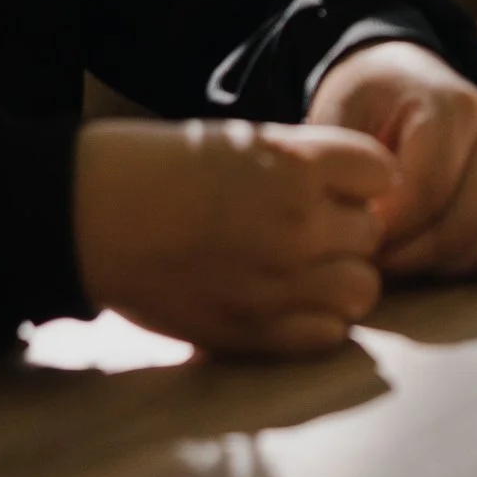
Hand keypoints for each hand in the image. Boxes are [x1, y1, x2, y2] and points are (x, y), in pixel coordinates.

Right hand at [73, 115, 392, 356]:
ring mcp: (280, 282)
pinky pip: (326, 335)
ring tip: (302, 270)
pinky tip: (286, 303)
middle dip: (347, 231)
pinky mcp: (253, 330)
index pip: (383, 174)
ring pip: (363, 289)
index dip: (361, 181)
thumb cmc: (163, 166)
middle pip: (372, 235)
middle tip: (308, 229)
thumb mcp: (245, 141)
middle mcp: (300, 223)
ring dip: (341, 279)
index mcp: (298, 163)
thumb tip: (352, 197)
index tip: (336, 184)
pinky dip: (317, 322)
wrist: (93, 213)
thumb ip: (305, 168)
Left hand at [307, 41, 476, 278]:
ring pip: (476, 244)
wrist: (407, 79)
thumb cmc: (370, 98)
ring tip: (385, 256)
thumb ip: (343, 166)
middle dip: (404, 254)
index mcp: (452, 108)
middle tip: (363, 257)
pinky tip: (415, 254)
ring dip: (426, 264)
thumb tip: (346, 226)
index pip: (427, 190)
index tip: (349, 237)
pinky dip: (451, 265)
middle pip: (456, 226)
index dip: (386, 227)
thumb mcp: (343, 112)